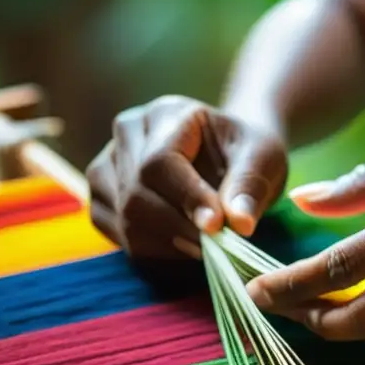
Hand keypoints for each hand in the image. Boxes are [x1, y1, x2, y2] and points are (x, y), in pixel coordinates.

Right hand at [86, 95, 287, 258]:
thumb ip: (250, 186)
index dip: (186, 198)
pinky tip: (181, 249)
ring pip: (123, 217)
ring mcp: (107, 163)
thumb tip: (240, 224)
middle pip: (135, 193)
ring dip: (164, 245)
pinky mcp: (102, 195)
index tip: (217, 228)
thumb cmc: (246, 153)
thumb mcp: (262, 158)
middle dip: (178, 230)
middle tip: (216, 250)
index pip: (161, 161)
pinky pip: (115, 231)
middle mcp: (127, 133)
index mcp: (167, 114)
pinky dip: (149, 250)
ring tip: (204, 250)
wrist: (227, 157)